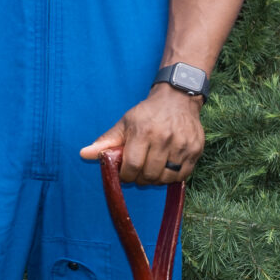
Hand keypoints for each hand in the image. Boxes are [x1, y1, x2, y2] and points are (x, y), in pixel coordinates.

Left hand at [82, 84, 204, 184]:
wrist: (178, 99)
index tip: (125, 173)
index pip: (132, 166)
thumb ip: (106, 141)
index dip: (126, 175)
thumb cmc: (148, 114)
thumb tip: (83, 154)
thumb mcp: (124, 123)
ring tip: (151, 171)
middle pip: (149, 174)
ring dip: (155, 179)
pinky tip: (165, 169)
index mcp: (143, 132)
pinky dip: (171, 177)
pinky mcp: (196, 150)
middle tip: (138, 172)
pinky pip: (182, 175)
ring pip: (166, 178)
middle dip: (140, 178)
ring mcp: (183, 145)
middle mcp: (165, 139)